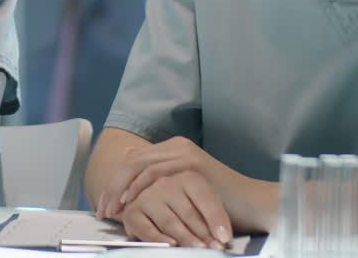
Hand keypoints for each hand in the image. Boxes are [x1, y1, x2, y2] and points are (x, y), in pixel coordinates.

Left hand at [96, 137, 231, 247]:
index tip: (105, 206)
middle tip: (103, 210)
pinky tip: (131, 203)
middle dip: (113, 188)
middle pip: (132, 163)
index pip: (133, 162)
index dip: (115, 183)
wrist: (254, 205)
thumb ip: (161, 181)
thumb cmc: (220, 205)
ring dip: (121, 190)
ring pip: (139, 167)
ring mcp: (184, 153)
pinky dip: (139, 189)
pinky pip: (156, 174)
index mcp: (173, 150)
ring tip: (113, 212)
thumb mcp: (184, 192)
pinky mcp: (191, 164)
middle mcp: (177, 146)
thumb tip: (130, 168)